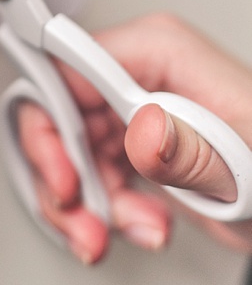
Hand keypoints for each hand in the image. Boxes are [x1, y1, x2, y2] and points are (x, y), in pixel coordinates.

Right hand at [19, 13, 251, 262]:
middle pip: (57, 113)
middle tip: (83, 218)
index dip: (52, 120)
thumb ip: (187, 144)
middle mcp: (136, 74)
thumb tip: (139, 129)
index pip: (69, 67)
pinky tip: (137, 227)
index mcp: (156, 52)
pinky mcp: (132, 143)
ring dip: (84, 204)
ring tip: (120, 233)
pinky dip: (101, 211)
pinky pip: (87, 174)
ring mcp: (131, 108)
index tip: (60, 173)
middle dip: (64, 175)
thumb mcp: (239, 158)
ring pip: (66, 150)